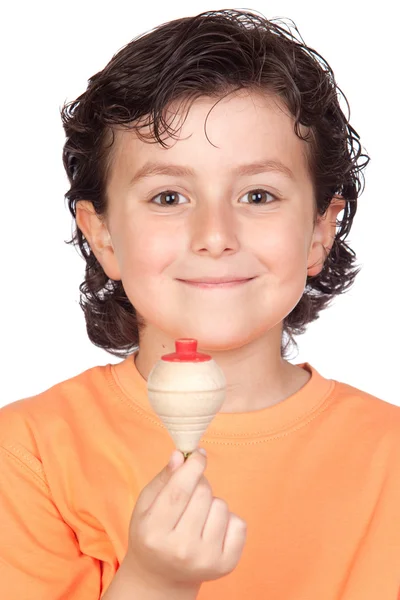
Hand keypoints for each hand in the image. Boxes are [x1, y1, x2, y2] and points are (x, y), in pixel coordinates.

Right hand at [123, 449, 246, 590]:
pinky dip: (228, 520)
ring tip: (197, 517)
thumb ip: (165, 478)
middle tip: (189, 495)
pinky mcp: (226, 565)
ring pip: (221, 505)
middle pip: (203, 493)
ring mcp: (206, 560)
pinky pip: (239, 523)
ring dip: (211, 503)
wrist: (161, 576)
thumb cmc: (152, 532)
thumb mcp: (147, 504)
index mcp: (154, 532)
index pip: (179, 490)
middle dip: (199, 484)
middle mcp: (181, 550)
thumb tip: (180, 455)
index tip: (198, 454)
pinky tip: (212, 529)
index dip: (192, 466)